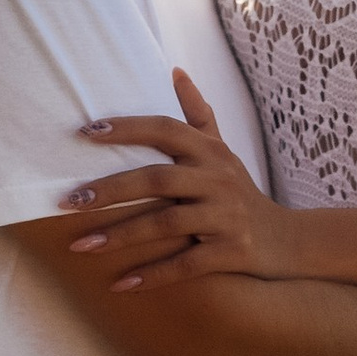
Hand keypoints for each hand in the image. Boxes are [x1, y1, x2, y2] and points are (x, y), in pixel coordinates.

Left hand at [61, 74, 300, 286]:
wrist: (288, 240)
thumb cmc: (240, 192)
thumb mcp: (223, 151)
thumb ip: (198, 113)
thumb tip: (175, 70)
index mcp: (210, 151)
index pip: (165, 130)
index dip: (127, 128)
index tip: (85, 132)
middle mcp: (218, 179)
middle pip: (157, 179)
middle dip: (109, 191)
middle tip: (68, 201)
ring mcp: (226, 216)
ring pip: (166, 224)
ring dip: (120, 236)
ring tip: (80, 245)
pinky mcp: (231, 252)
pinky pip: (185, 265)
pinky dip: (152, 276)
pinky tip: (119, 285)